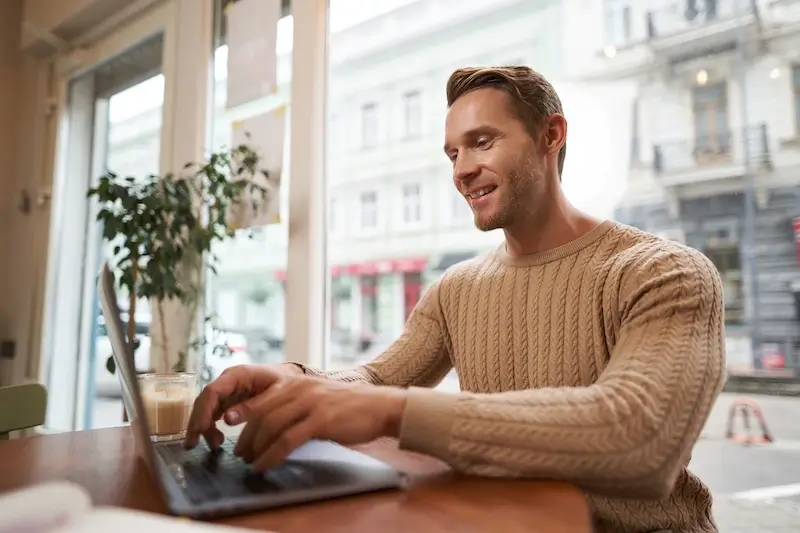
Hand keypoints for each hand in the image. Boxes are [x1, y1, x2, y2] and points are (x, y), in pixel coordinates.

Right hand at [185, 363, 302, 449]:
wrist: (292, 378)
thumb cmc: (285, 382)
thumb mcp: (274, 394)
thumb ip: (252, 406)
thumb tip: (227, 419)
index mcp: (238, 375)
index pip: (212, 391)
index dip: (203, 411)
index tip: (199, 430)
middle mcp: (228, 381)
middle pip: (204, 401)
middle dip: (197, 422)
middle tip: (192, 444)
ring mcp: (227, 390)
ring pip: (207, 408)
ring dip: (204, 428)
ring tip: (213, 446)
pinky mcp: (229, 400)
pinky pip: (214, 413)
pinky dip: (211, 427)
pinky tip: (216, 441)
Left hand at [232, 376, 406, 470]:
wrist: (380, 406)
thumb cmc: (350, 406)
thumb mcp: (318, 398)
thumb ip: (295, 404)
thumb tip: (271, 423)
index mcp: (297, 382)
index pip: (261, 398)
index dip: (242, 414)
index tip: (229, 428)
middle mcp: (300, 389)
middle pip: (262, 413)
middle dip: (246, 436)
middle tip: (240, 453)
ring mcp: (310, 403)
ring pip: (271, 425)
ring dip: (256, 447)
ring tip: (251, 462)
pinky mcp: (320, 420)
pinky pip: (288, 439)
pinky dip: (272, 455)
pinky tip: (267, 464)